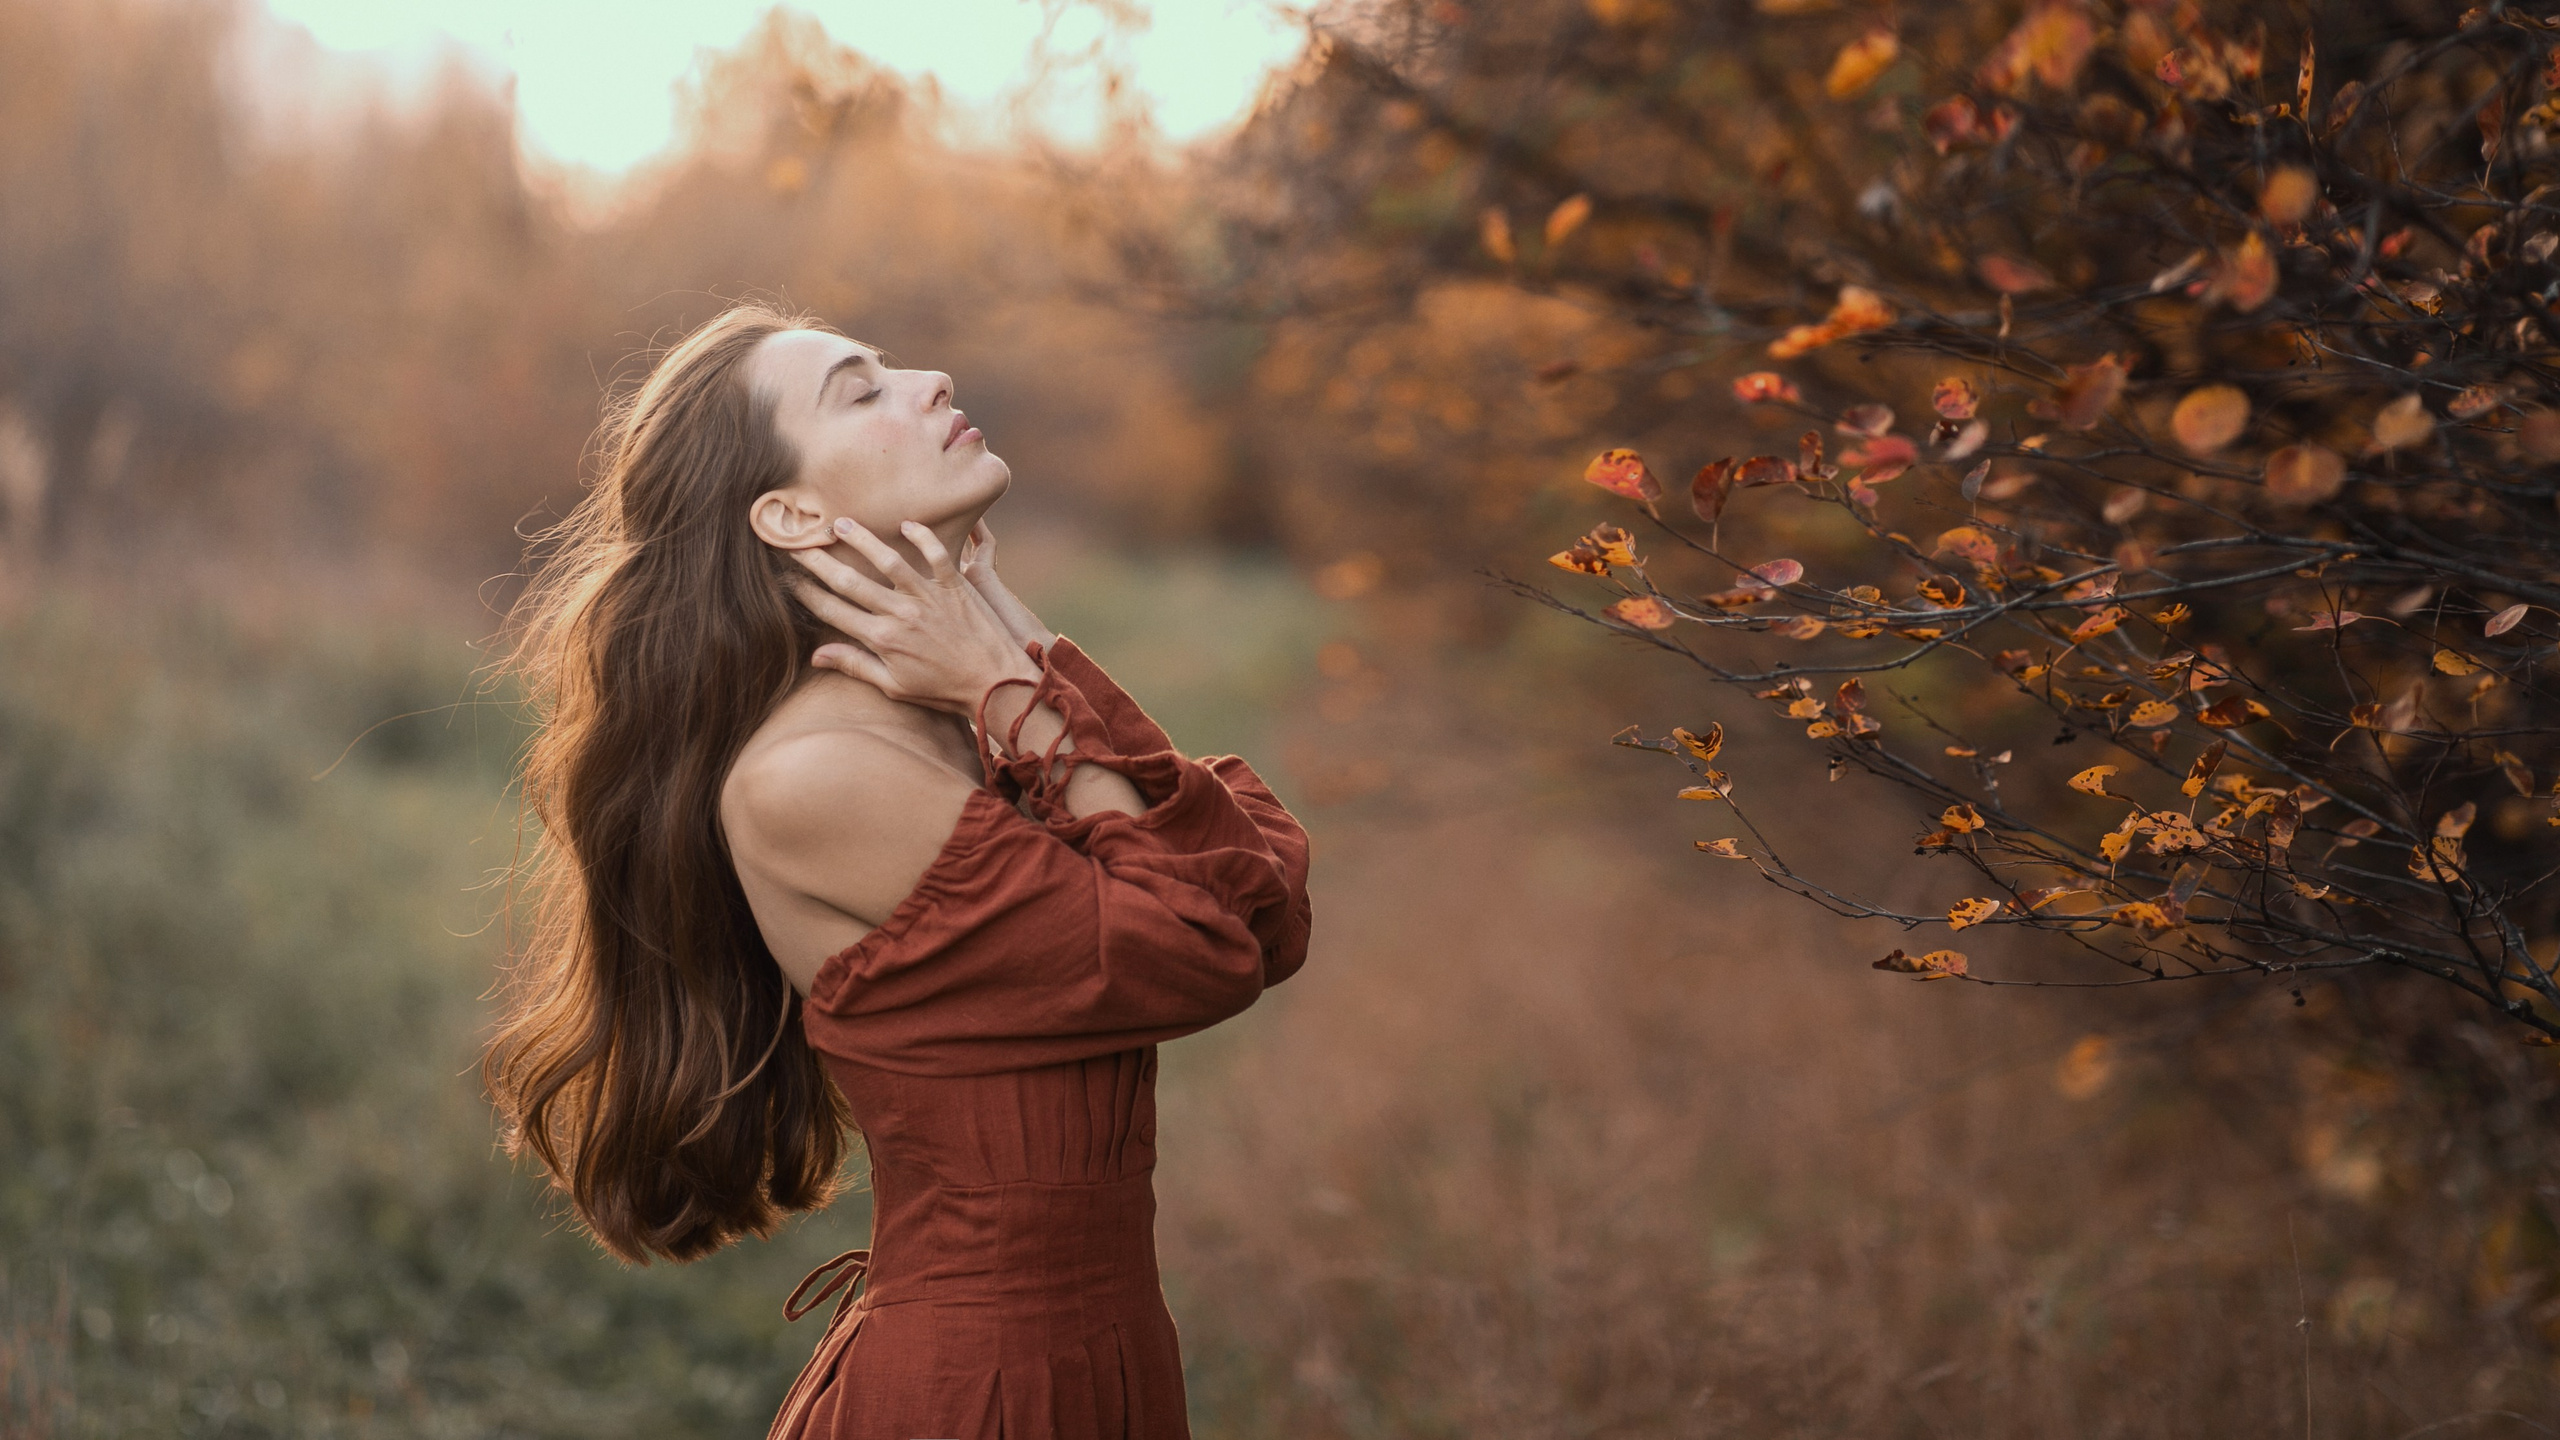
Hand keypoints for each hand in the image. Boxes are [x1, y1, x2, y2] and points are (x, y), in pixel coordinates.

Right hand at [788, 519, 1038, 714]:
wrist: (997, 685)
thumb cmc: (945, 692)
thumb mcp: (896, 688)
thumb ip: (856, 666)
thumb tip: (816, 656)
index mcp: (882, 641)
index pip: (833, 611)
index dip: (805, 593)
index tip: (786, 577)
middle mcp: (900, 614)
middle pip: (849, 582)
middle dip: (819, 562)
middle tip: (797, 544)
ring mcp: (928, 597)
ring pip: (887, 560)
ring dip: (861, 539)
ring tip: (840, 523)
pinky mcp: (955, 586)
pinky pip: (935, 553)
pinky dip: (922, 536)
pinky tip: (906, 524)